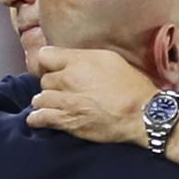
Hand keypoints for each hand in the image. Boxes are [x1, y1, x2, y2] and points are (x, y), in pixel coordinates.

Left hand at [26, 47, 151, 144]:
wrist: (141, 113)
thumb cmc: (131, 86)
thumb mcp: (110, 59)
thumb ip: (86, 58)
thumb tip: (73, 59)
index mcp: (78, 61)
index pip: (44, 56)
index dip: (47, 63)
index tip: (53, 68)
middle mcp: (68, 79)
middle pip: (44, 79)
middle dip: (50, 84)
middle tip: (60, 90)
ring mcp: (66, 101)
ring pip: (40, 98)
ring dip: (45, 101)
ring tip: (52, 104)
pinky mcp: (67, 122)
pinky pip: (41, 118)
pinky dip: (37, 119)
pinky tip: (38, 119)